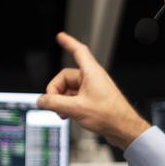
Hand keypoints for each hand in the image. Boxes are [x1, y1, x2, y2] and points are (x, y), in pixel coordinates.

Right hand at [38, 32, 149, 149]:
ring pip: (68, 89)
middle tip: (53, 104)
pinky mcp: (92, 99)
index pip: (78, 51)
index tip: (60, 36)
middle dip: (56, 91)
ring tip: (62, 113)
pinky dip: (68, 105)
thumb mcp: (76, 109)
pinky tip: (67, 115)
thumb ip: (55, 103)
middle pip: (65, 77)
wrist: (123, 129)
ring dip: (62, 101)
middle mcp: (91, 78)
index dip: (68, 42)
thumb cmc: (110, 115)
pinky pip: (74, 97)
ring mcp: (92, 89)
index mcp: (91, 73)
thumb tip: (41, 100)